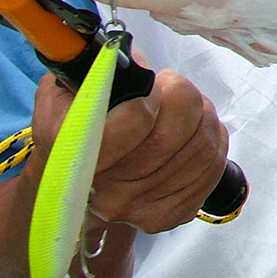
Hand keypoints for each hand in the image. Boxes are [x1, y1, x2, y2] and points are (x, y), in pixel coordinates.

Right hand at [30, 64, 227, 232]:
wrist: (77, 187)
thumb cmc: (72, 134)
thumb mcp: (62, 96)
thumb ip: (92, 74)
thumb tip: (135, 62)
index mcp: (78, 160)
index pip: (135, 121)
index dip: (152, 94)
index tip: (152, 84)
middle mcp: (110, 194)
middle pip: (173, 135)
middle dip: (183, 96)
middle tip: (173, 85)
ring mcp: (143, 209)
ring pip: (201, 148)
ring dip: (203, 116)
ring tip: (188, 105)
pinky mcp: (173, 214)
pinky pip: (213, 168)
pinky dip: (214, 140)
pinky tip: (197, 130)